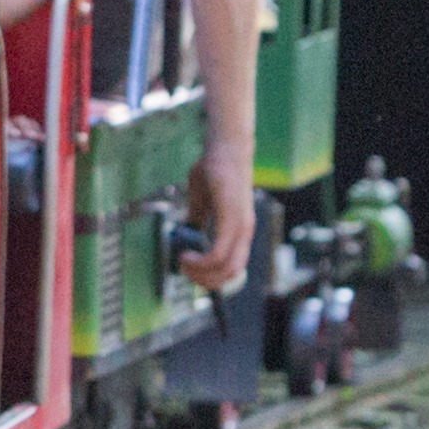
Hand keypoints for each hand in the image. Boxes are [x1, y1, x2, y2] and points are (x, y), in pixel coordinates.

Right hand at [186, 148, 256, 292]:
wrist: (224, 146)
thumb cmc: (213, 169)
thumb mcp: (201, 200)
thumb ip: (197, 218)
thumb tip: (187, 235)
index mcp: (239, 230)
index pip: (233, 268)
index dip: (212, 277)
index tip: (189, 271)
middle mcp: (245, 231)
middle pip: (231, 274)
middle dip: (205, 281)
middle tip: (183, 271)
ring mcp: (241, 226)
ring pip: (227, 268)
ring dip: (202, 274)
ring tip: (183, 263)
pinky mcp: (232, 219)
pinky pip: (219, 253)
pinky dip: (201, 262)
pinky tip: (185, 256)